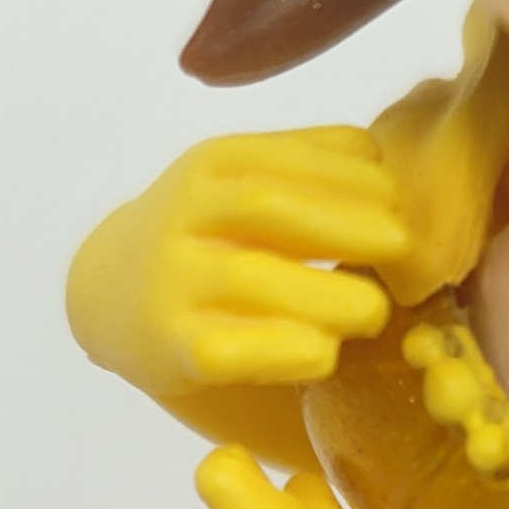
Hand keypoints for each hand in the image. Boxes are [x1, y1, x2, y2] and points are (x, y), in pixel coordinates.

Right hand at [67, 128, 408, 400]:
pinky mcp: (171, 347)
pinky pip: (231, 349)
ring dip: (328, 295)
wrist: (106, 293)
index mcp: (214, 164)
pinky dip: (285, 350)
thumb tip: (382, 154)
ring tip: (374, 311)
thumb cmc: (202, 236)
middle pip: (271, 210)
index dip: (355, 181)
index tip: (401, 205)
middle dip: (349, 227)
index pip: (289, 160)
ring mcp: (174, 282)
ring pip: (253, 279)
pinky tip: (324, 353)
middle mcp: (187, 215)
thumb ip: (303, 161)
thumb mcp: (238, 179)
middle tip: (402, 252)